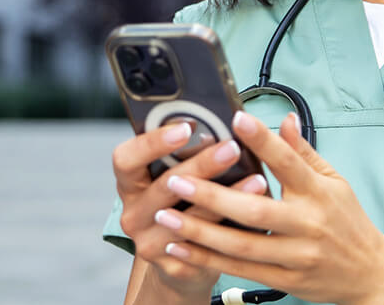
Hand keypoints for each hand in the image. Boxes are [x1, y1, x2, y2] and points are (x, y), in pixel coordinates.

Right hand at [112, 122, 268, 298]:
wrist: (185, 263)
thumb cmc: (186, 205)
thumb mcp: (182, 177)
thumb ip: (194, 150)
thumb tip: (228, 118)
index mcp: (131, 184)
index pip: (125, 159)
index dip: (153, 142)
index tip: (187, 127)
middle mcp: (133, 214)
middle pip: (162, 186)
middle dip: (200, 165)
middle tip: (232, 148)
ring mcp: (149, 243)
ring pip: (187, 219)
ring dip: (224, 198)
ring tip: (258, 179)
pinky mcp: (173, 266)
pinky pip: (205, 246)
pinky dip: (232, 228)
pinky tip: (257, 216)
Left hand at [151, 111, 383, 304]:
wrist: (371, 274)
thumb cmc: (349, 224)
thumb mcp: (335, 182)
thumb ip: (304, 152)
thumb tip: (284, 118)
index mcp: (319, 193)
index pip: (289, 162)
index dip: (263, 140)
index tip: (237, 119)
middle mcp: (307, 224)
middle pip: (255, 210)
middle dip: (212, 194)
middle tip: (178, 178)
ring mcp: (296, 255)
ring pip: (241, 245)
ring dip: (200, 231)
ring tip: (166, 215)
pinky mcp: (286, 279)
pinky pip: (240, 269)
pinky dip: (208, 259)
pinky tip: (180, 246)